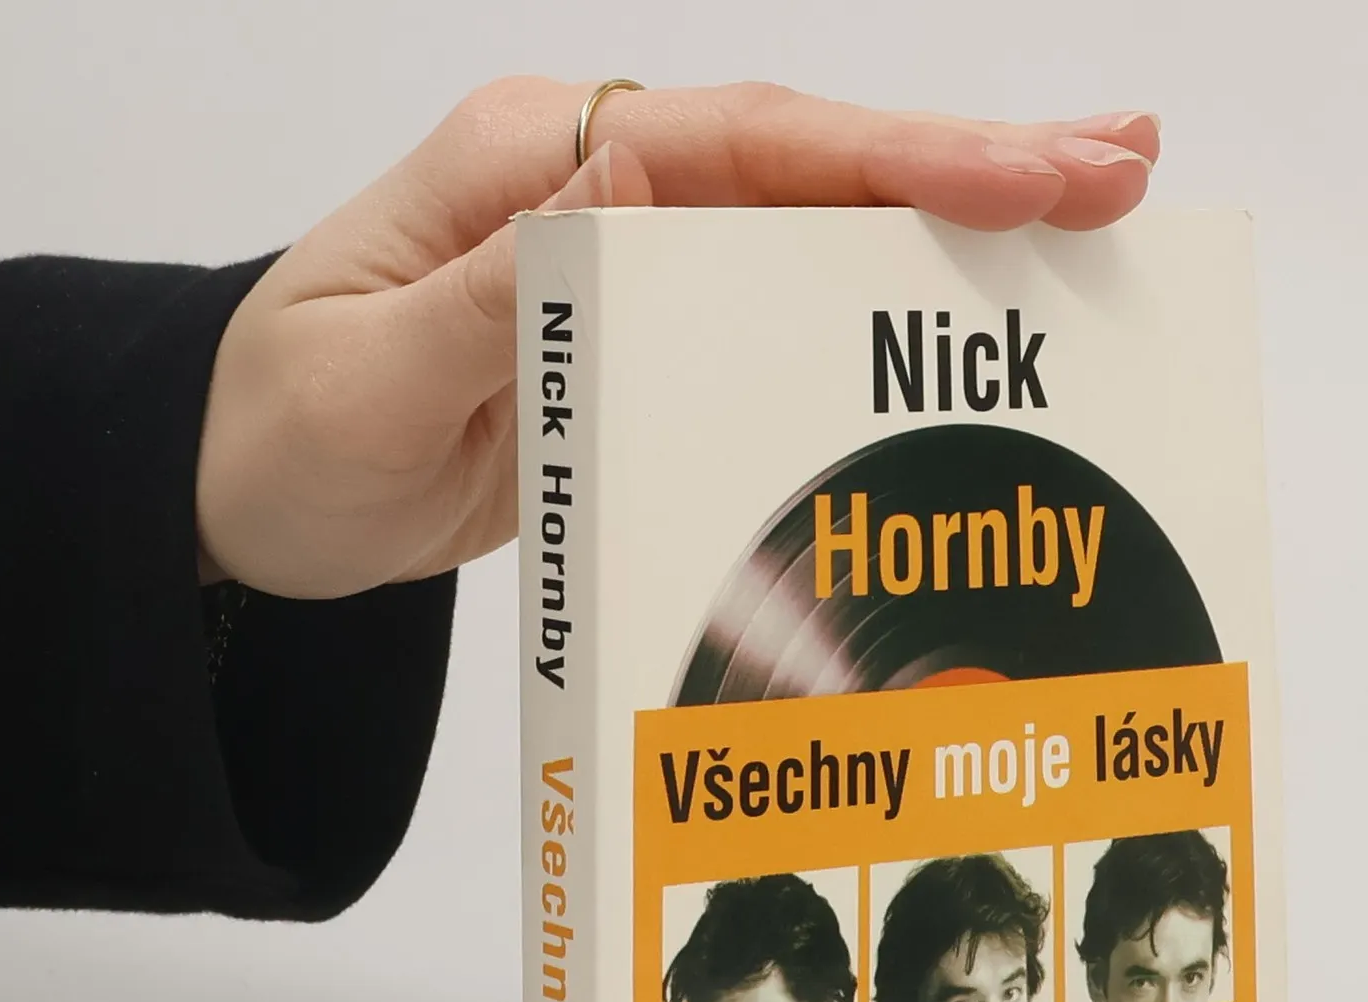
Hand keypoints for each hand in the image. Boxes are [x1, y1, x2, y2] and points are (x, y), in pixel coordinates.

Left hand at [196, 79, 1160, 598]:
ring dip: (953, 226)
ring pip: (816, 227)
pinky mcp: (648, 335)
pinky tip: (963, 320)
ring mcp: (632, 259)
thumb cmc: (283, 434)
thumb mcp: (368, 378)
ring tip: (1092, 220)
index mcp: (532, 166)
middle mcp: (597, 188)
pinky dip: (882, 306)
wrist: (242, 492)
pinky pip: (782, 308)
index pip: (742, 143)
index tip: (1024, 178)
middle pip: (812, 162)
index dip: (891, 157)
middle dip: (971, 165)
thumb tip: (637, 170)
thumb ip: (497, 286)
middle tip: (1125, 168)